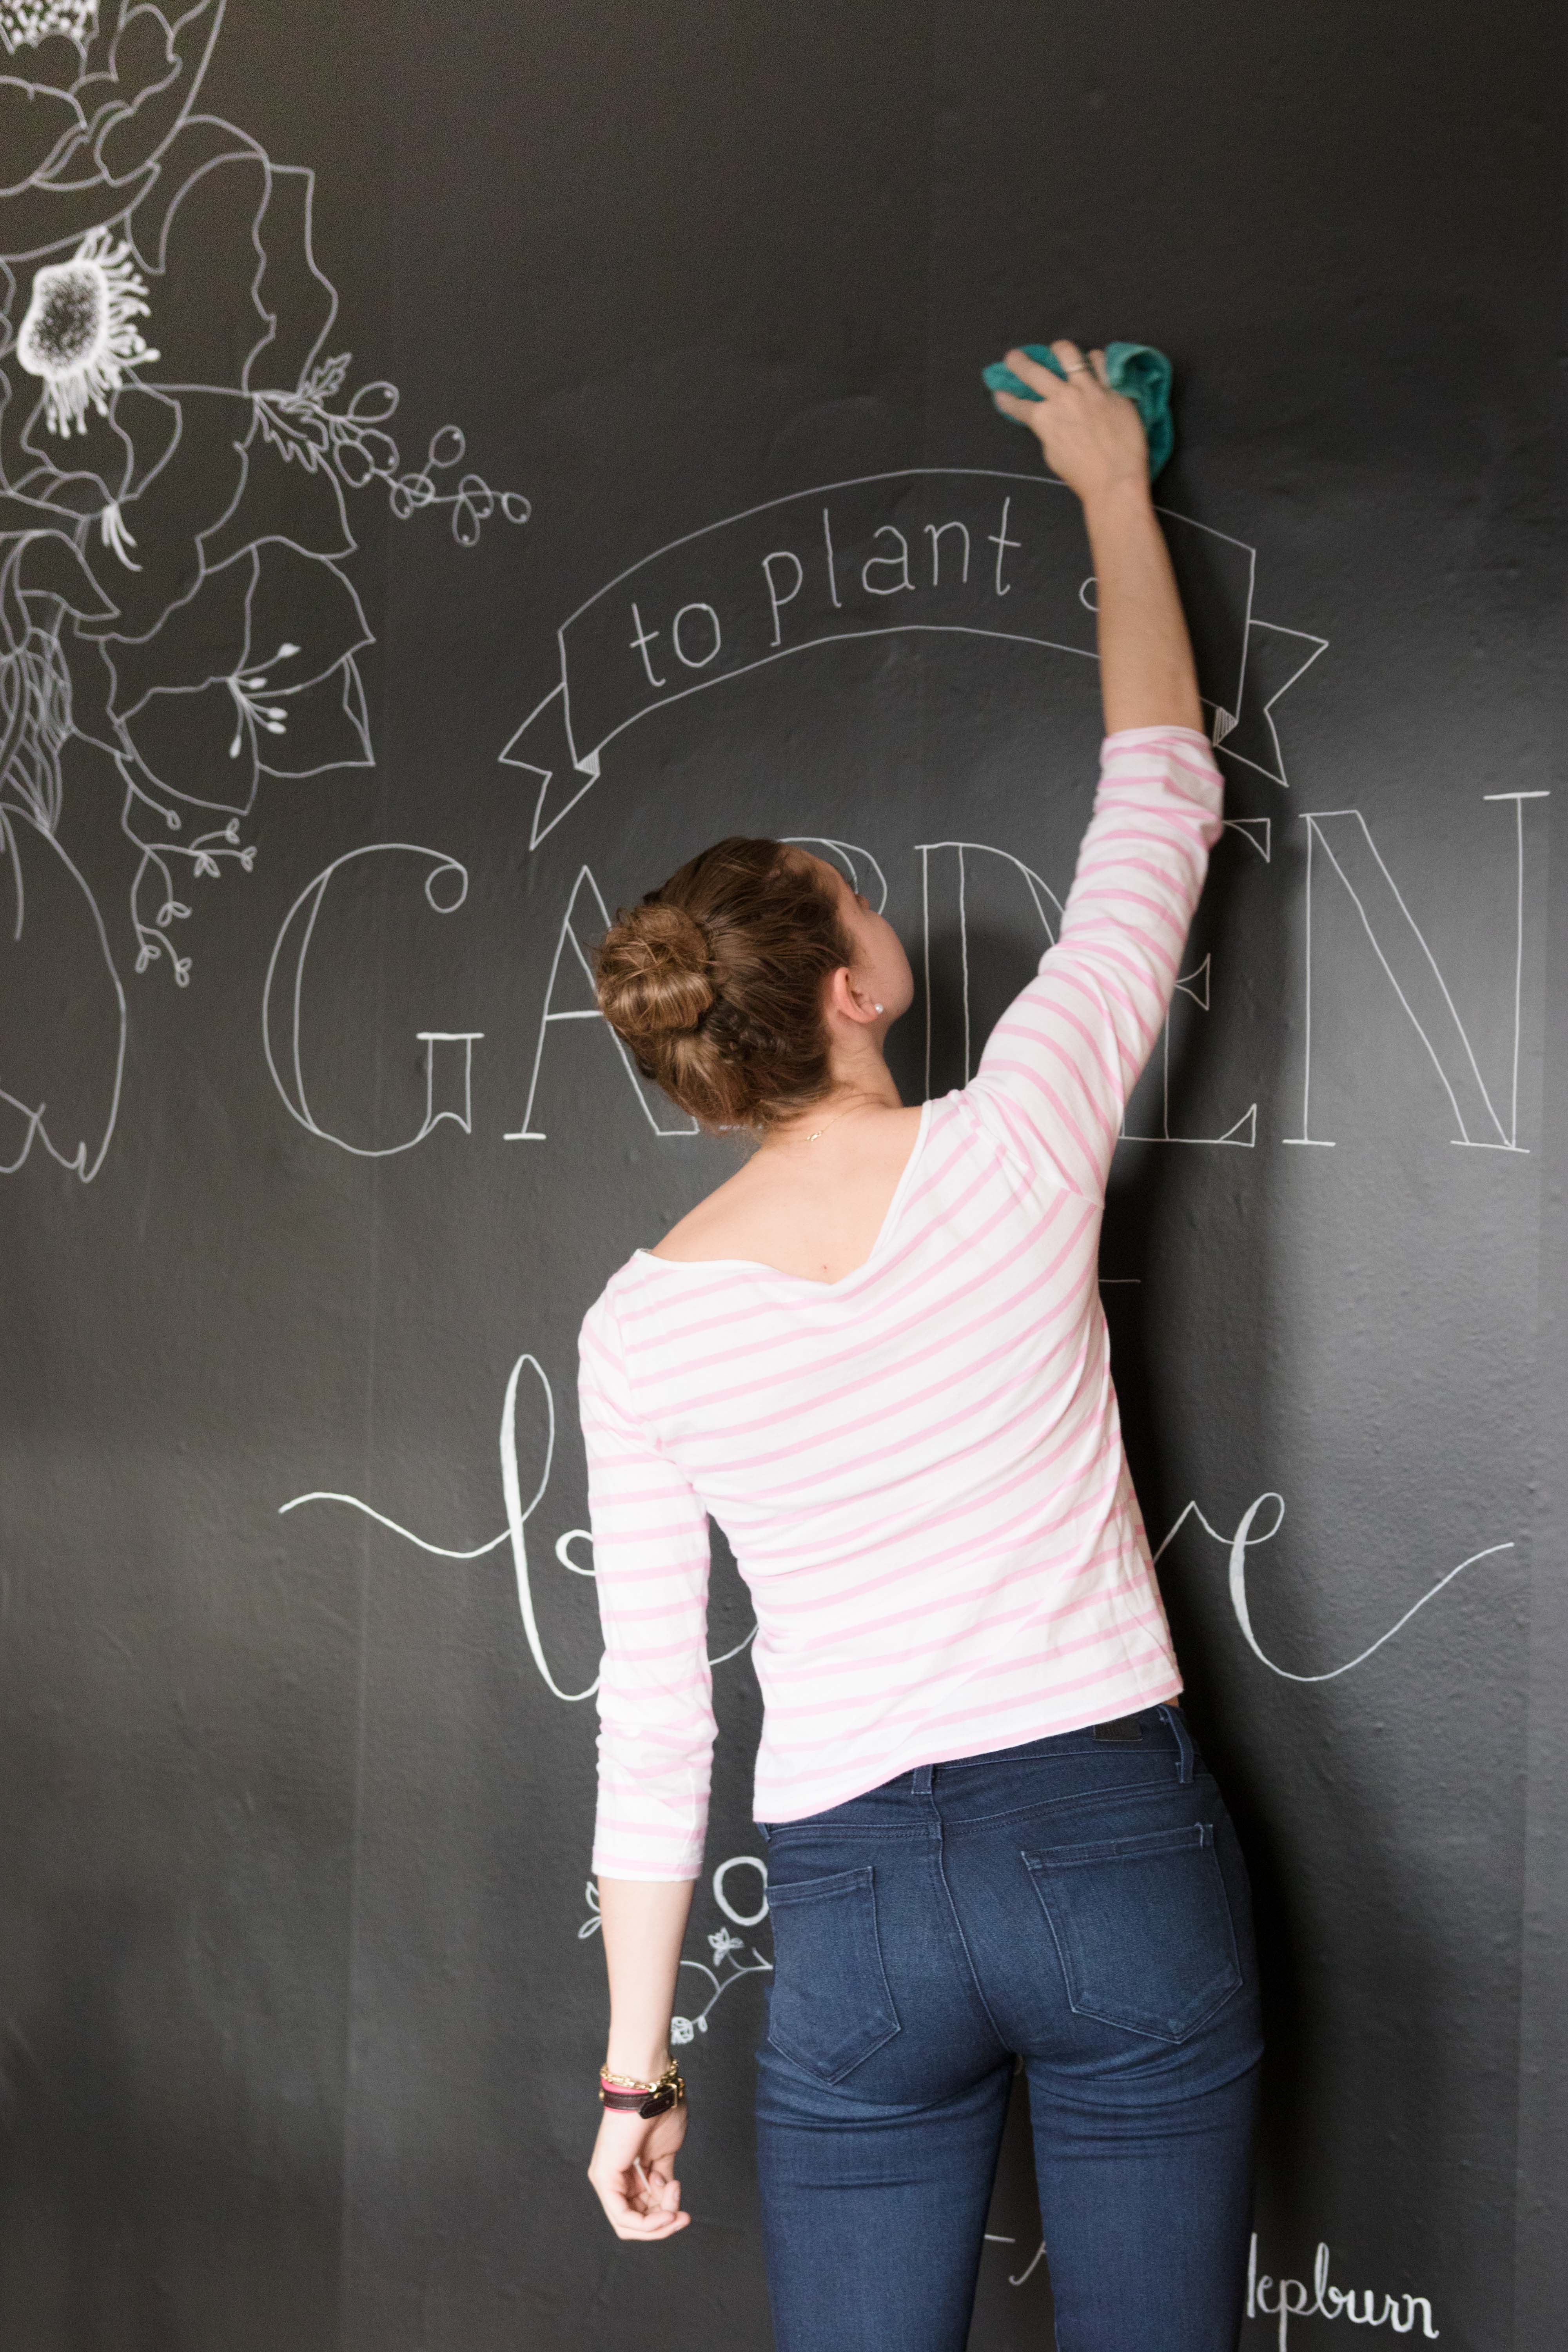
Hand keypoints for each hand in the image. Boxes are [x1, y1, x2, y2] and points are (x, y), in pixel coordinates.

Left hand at [587, 2099, 690, 2240]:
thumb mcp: (665, 2155)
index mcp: (626, 2173)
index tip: (685, 2213)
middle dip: (663, 2223)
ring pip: (629, 2224)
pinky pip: (623, 2217)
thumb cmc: (660, 2113)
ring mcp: (605, 2180)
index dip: (664, 2219)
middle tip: (682, 2216)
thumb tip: (667, 2203)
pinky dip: (648, 2223)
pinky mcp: (604, 2178)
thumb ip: (662, 2181)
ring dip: (659, 2223)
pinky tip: (666, 2215)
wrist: (651, 2090)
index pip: (641, 2212)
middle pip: (635, 2222)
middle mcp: (612, 2179)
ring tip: (675, 2207)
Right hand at [991, 341, 1148, 507]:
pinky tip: (1093, 361)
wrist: (1115, 479)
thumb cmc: (1081, 475)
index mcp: (1043, 418)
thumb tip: (1049, 420)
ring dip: (1059, 350)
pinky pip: (1102, 363)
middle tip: (1012, 356)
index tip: (1000, 393)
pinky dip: (1095, 360)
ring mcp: (1088, 389)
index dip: (1006, 399)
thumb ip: (1048, 432)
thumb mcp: (1052, 455)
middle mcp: (1062, 397)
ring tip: (1058, 349)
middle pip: (1035, 372)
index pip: (1018, 404)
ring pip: (1069, 355)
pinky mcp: (1112, 388)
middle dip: (1019, 363)